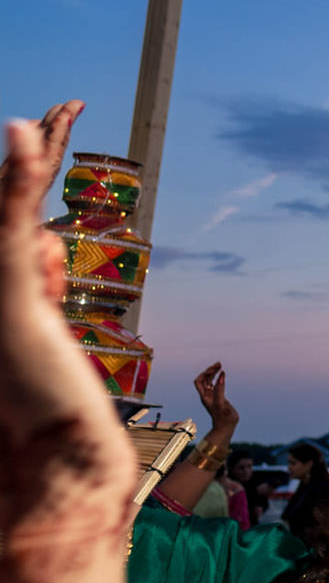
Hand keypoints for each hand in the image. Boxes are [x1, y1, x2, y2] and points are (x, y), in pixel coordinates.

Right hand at [0, 103, 138, 580]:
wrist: (51, 472)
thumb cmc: (48, 426)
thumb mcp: (44, 345)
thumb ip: (35, 290)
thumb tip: (46, 249)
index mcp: (1, 297)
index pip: (14, 224)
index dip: (24, 177)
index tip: (52, 130)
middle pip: (6, 210)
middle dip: (33, 161)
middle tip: (68, 110)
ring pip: (7, 210)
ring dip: (33, 162)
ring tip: (63, 112)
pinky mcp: (10, 295)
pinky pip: (16, 226)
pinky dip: (21, 180)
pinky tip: (28, 132)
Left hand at [193, 361, 240, 437]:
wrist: (226, 427)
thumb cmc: (224, 418)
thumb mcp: (222, 403)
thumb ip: (220, 389)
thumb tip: (221, 376)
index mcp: (205, 396)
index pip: (200, 381)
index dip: (205, 373)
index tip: (215, 369)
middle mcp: (207, 395)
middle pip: (204, 379)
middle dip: (210, 371)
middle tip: (218, 364)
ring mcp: (212, 396)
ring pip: (209, 381)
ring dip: (213, 373)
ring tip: (220, 366)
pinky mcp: (218, 398)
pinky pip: (215, 385)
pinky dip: (218, 378)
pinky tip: (222, 374)